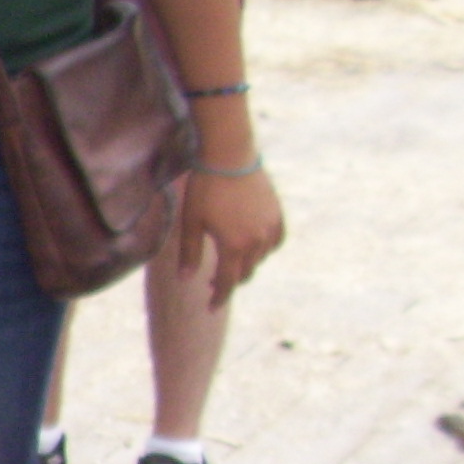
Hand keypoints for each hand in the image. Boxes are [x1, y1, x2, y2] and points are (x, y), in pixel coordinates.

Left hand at [180, 165, 283, 300]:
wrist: (230, 156)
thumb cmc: (206, 188)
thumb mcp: (192, 222)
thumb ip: (190, 253)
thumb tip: (186, 279)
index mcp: (233, 246)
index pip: (226, 282)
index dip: (218, 297)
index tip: (211, 308)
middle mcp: (256, 241)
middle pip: (245, 273)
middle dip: (229, 280)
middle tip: (212, 280)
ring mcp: (270, 228)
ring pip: (260, 258)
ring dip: (246, 264)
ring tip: (230, 260)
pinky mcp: (277, 214)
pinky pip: (275, 242)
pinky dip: (265, 249)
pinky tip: (254, 247)